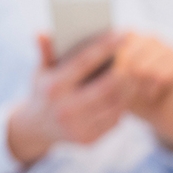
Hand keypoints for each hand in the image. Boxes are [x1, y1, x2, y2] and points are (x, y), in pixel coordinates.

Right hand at [7, 32, 130, 167]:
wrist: (36, 128)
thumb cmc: (43, 90)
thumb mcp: (40, 71)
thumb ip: (45, 51)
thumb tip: (41, 33)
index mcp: (53, 88)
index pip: (84, 62)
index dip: (105, 46)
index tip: (123, 34)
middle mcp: (65, 109)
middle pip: (106, 86)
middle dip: (125, 69)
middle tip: (137, 54)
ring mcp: (77, 127)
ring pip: (115, 104)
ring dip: (129, 87)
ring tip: (137, 72)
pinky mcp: (88, 140)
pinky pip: (115, 120)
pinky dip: (124, 104)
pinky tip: (128, 92)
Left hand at [114, 33, 172, 168]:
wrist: (158, 113)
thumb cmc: (129, 97)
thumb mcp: (111, 82)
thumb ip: (103, 71)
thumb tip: (86, 68)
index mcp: (131, 36)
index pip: (114, 46)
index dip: (109, 68)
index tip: (104, 86)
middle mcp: (150, 36)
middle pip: (128, 57)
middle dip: (122, 80)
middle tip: (122, 94)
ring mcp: (167, 46)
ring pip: (143, 68)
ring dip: (137, 87)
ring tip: (136, 94)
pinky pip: (160, 76)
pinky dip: (152, 89)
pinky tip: (150, 94)